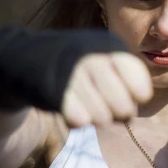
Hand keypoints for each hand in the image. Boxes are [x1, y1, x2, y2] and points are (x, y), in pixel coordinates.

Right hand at [0, 27, 152, 122]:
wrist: (28, 57)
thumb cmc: (76, 66)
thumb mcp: (105, 64)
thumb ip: (123, 85)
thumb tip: (132, 116)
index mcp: (109, 46)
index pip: (137, 75)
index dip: (139, 93)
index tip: (136, 98)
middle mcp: (91, 57)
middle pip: (122, 103)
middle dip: (120, 113)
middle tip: (111, 110)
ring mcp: (71, 73)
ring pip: (101, 117)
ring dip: (98, 119)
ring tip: (89, 108)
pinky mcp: (53, 91)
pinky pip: (79, 120)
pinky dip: (79, 121)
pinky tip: (74, 112)